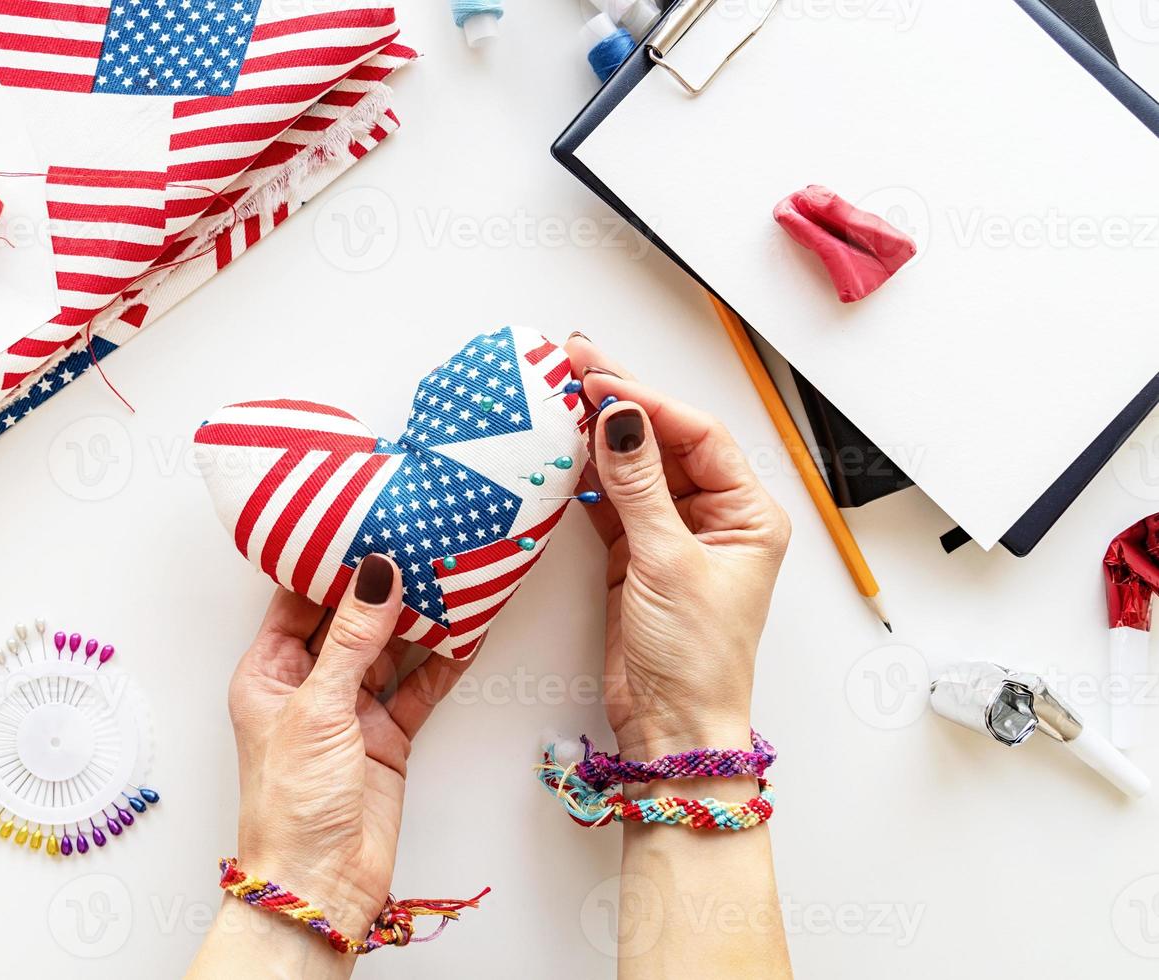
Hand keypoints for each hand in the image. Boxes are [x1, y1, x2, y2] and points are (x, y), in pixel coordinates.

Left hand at [226, 555, 469, 936]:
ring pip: (389, 649)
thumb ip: (351, 638)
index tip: (362, 523)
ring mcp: (351, 710)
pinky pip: (419, 687)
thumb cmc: (292, 803)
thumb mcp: (318, 708)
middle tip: (418, 541)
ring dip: (418, 620)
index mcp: (268, 672)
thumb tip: (374, 572)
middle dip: (382, 586)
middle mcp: (309, 685)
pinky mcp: (388, 735)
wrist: (321, 883)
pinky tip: (467, 633)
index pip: (297, 601)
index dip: (327, 564)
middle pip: (348, 620)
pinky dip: (443, 663)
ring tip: (451, 575)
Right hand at [565, 335, 790, 758]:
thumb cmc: (694, 659)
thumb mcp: (667, 563)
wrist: (672, 730)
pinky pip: (612, 503)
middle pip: (665, 443)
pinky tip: (562, 451)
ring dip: (599, 436)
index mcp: (747, 514)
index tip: (600, 381)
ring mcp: (673, 538)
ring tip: (559, 397)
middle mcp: (715, 519)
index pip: (697, 435)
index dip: (648, 402)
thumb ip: (639, 487)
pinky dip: (586, 478)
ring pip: (635, 469)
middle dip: (621, 404)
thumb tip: (621, 417)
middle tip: (573, 362)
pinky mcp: (636, 559)